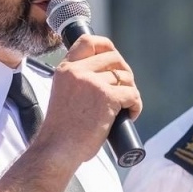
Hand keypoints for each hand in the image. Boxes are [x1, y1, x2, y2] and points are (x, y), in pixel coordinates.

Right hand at [35, 36, 141, 169]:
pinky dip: (136, 105)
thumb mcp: (64, 95)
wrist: (56, 150)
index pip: (88, 41)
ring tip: (127, 106)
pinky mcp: (106, 97)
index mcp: (65, 70)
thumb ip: (79, 82)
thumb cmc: (62, 131)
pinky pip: (132, 94)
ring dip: (131, 91)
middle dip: (124, 72)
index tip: (114, 59)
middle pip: (113, 58)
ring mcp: (92, 83)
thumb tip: (109, 76)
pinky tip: (131, 115)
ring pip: (125, 77)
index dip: (106, 46)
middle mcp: (77, 72)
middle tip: (125, 89)